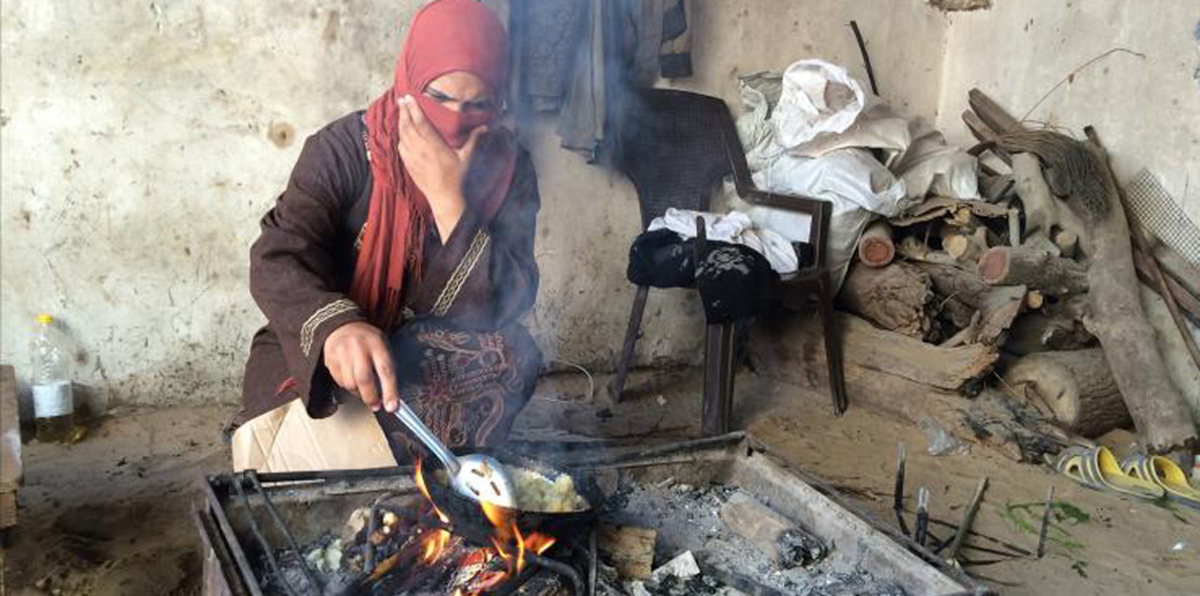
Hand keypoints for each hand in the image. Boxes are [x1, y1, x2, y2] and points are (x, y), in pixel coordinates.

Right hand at [323, 321, 399, 412]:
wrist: (341, 326)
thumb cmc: (367, 340)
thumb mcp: (382, 347)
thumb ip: (386, 369)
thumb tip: (390, 397)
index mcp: (376, 343)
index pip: (385, 370)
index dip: (390, 391)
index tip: (392, 407)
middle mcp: (358, 347)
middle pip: (364, 379)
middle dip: (371, 397)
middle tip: (376, 405)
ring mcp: (342, 353)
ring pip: (350, 384)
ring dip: (359, 393)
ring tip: (364, 390)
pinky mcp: (330, 360)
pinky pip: (340, 382)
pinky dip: (348, 387)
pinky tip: (352, 379)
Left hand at [396, 95, 485, 237]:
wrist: (446, 200)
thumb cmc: (458, 179)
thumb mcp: (468, 158)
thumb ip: (475, 140)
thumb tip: (485, 127)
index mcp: (434, 144)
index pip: (420, 122)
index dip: (414, 108)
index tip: (409, 97)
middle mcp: (420, 150)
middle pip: (408, 126)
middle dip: (404, 112)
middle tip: (401, 100)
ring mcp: (413, 159)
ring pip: (403, 136)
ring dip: (401, 123)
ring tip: (401, 114)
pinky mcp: (410, 168)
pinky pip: (402, 149)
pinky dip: (400, 139)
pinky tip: (401, 136)